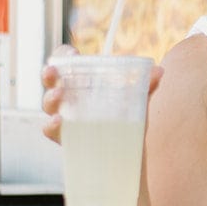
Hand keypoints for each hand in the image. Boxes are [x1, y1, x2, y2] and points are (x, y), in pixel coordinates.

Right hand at [40, 47, 162, 144]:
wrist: (129, 151)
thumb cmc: (128, 119)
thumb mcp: (137, 100)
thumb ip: (146, 85)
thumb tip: (158, 71)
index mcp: (83, 82)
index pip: (66, 63)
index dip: (63, 55)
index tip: (71, 54)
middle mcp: (70, 97)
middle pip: (50, 81)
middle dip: (48, 73)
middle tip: (53, 71)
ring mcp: (65, 117)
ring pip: (48, 104)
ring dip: (50, 97)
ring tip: (60, 94)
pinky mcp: (66, 138)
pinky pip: (50, 131)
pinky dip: (51, 125)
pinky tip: (58, 121)